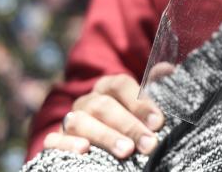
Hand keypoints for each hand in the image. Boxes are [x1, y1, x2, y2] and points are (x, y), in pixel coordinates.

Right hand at [43, 73, 165, 158]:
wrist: (100, 146)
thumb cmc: (130, 124)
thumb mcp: (144, 106)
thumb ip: (155, 88)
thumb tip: (167, 69)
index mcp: (108, 87)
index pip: (120, 85)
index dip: (140, 102)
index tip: (158, 122)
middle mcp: (87, 101)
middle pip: (103, 105)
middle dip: (128, 125)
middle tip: (149, 144)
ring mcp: (69, 120)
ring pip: (80, 122)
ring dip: (104, 136)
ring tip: (126, 151)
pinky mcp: (56, 140)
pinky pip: (54, 140)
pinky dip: (67, 144)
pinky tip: (84, 151)